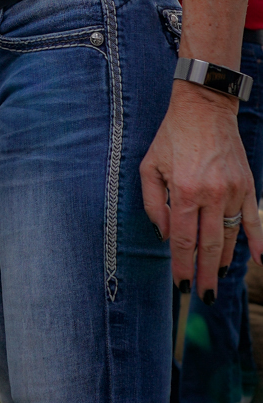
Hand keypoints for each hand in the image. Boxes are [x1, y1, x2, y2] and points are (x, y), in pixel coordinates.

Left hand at [140, 82, 262, 300]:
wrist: (204, 108)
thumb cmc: (172, 137)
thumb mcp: (149, 166)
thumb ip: (152, 203)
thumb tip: (163, 235)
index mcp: (184, 192)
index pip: (182, 240)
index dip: (182, 265)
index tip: (181, 284)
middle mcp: (211, 195)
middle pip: (208, 245)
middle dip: (204, 272)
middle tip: (203, 294)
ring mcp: (233, 191)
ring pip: (231, 236)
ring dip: (224, 261)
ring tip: (216, 277)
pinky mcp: (247, 185)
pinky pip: (253, 220)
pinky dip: (257, 242)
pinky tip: (259, 261)